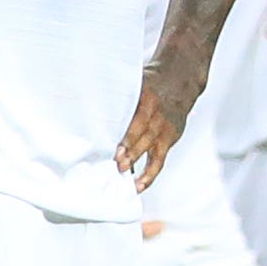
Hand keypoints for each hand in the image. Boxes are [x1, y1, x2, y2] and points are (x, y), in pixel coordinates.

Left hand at [114, 61, 200, 190]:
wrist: (180, 80)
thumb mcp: (137, 82)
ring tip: (124, 175)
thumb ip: (119, 95)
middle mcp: (158, 116)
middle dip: (131, 151)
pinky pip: (159, 160)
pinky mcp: (169, 139)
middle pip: (143, 137)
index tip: (116, 149)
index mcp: (148, 100)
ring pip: (151, 149)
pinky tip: (139, 185)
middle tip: (118, 164)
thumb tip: (86, 103)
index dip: (128, 137)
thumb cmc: (151, 83)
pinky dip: (150, 174)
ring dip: (137, 161)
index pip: (137, 121)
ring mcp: (164, 129)